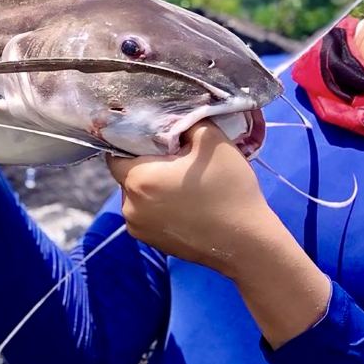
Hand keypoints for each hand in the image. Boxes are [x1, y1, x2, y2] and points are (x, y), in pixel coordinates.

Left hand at [106, 121, 276, 278]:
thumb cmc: (229, 189)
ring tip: (182, 184)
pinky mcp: (151, 242)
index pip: (116, 152)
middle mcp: (129, 207)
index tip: (156, 140)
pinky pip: (145, 214)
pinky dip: (157, 206)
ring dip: (151, 186)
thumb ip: (185, 121)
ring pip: (136, 195)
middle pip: (126, 175)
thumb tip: (170, 120)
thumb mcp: (212, 140)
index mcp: (138, 180)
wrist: (246, 242)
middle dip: (145, 164)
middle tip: (175, 160)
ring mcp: (138, 228)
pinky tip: (184, 203)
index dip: (133, 142)